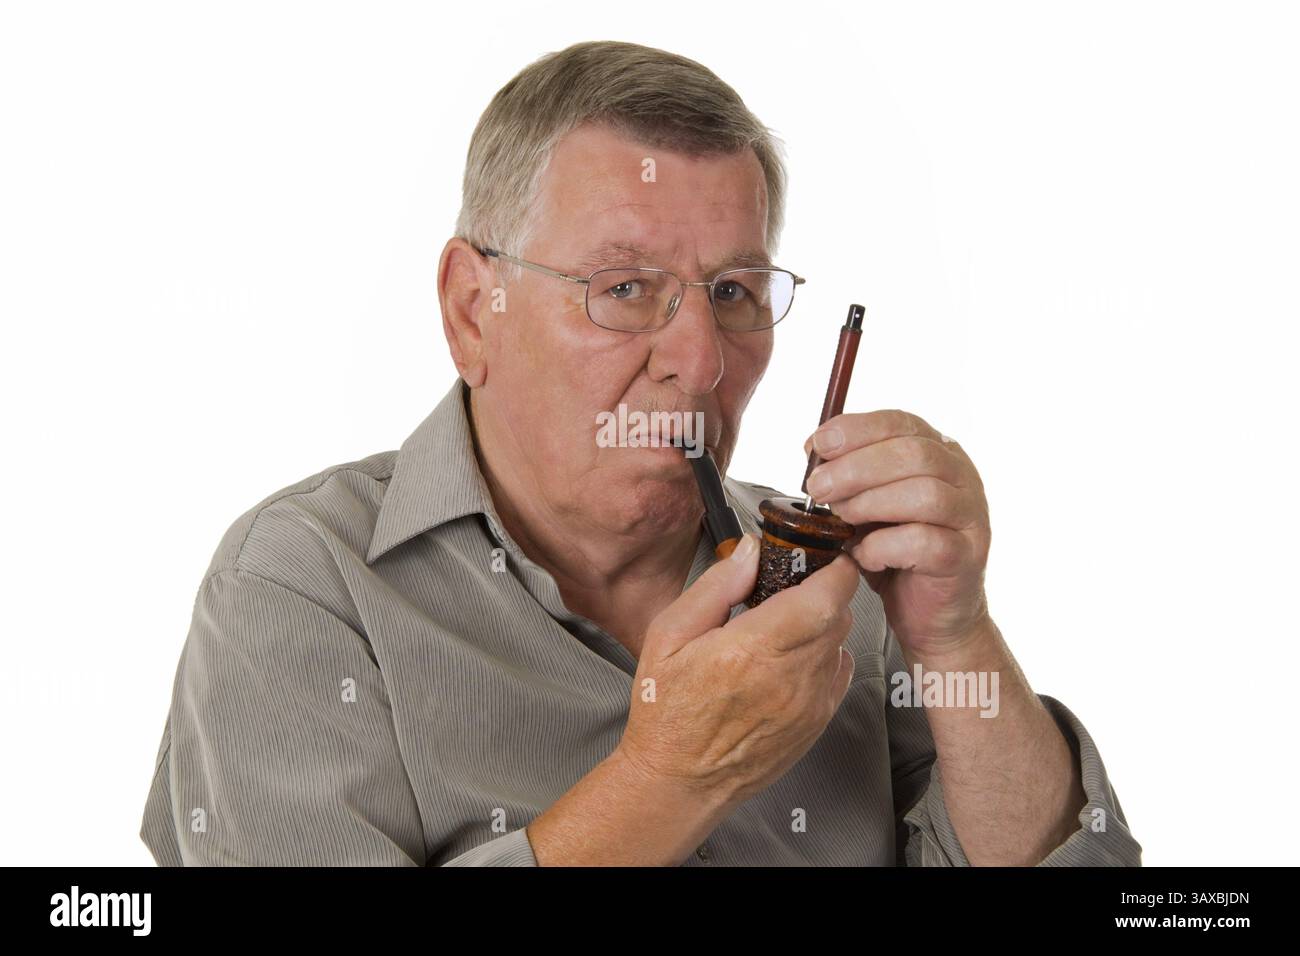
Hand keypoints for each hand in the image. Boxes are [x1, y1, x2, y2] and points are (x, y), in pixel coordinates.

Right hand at [618, 532, 860, 808]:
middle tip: (791, 587)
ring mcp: (808, 705)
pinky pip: (839, 672)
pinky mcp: (816, 723)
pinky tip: (789, 659)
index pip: (824, 598)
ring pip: (840, 642)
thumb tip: (751, 551)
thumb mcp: (669, 635)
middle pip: (838, 615)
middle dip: (823, 592)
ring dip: (822, 624)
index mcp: (751, 651)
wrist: (678, 781)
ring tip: (783, 627)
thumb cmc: (667, 711)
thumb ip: (716, 588)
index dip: (834, 570)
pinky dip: (824, 656)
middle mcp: (788, 679)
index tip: (823, 558)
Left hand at [803, 410, 991, 656]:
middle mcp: (962, 478)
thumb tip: (814, 450)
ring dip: (870, 504)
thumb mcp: (866, 504)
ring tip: (843, 521)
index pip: (901, 422)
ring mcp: (970, 517)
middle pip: (913, 454)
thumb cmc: (896, 552)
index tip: (820, 445)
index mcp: (938, 453)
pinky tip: (865, 555)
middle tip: (819, 488)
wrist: (930, 612)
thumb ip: (848, 474)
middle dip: (856, 467)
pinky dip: (884, 546)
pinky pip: (926, 542)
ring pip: (925, 493)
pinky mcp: (966, 557)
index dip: (857, 429)